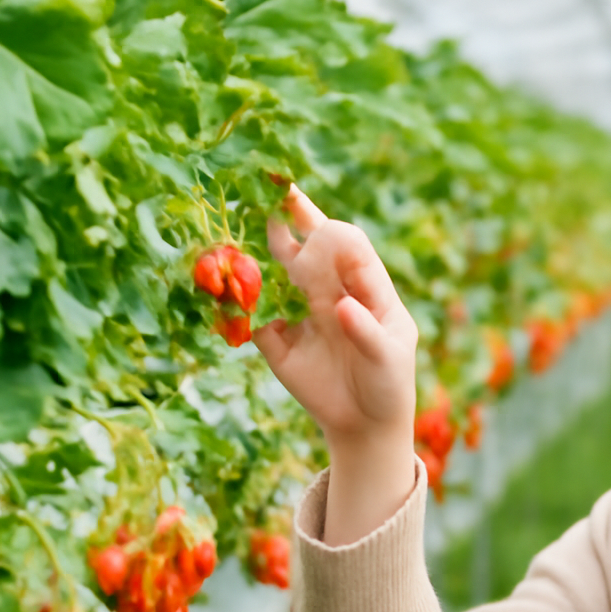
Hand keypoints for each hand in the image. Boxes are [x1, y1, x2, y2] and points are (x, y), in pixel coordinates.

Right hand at [255, 186, 417, 443]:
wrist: (365, 424)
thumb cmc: (388, 382)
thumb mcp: (388, 358)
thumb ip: (367, 332)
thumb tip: (341, 305)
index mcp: (364, 286)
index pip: (348, 248)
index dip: (329, 228)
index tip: (312, 212)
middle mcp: (329, 290)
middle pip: (307, 248)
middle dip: (288, 218)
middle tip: (267, 187)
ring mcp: (300, 311)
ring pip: (274, 274)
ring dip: (256, 251)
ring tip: (235, 221)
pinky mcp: (275, 338)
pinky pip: (252, 316)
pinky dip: (237, 301)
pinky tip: (221, 283)